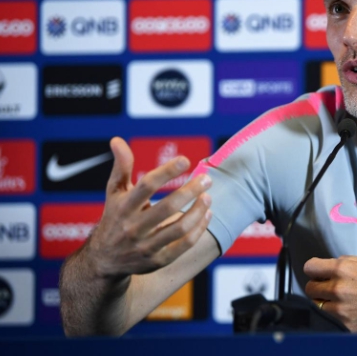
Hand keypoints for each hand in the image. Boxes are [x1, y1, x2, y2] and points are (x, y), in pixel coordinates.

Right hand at [84, 137, 212, 279]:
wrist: (103, 261)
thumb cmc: (115, 217)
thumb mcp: (114, 193)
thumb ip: (121, 167)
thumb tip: (117, 140)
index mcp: (123, 207)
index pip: (147, 186)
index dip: (167, 171)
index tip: (186, 160)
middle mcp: (133, 228)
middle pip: (167, 207)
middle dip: (191, 191)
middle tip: (206, 179)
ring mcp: (145, 246)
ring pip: (179, 228)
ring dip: (198, 210)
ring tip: (208, 196)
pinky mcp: (157, 261)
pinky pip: (184, 245)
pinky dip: (199, 229)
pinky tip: (207, 214)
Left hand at [303, 255, 356, 331]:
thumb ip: (346, 263)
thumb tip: (331, 267)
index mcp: (342, 270)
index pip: (310, 268)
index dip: (313, 270)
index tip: (316, 273)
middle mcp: (338, 289)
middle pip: (310, 289)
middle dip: (317, 287)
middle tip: (327, 288)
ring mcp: (341, 310)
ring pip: (320, 306)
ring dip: (327, 303)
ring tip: (342, 301)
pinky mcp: (346, 325)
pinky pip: (334, 319)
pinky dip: (340, 316)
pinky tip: (354, 311)